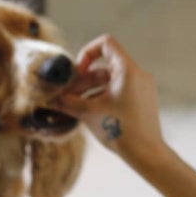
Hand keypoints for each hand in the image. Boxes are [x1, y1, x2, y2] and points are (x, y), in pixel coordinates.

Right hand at [58, 34, 166, 167]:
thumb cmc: (119, 129)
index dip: (87, 53)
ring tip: (72, 105)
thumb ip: (67, 102)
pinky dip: (100, 96)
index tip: (77, 72)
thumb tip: (49, 99)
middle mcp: (137, 75)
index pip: (106, 44)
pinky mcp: (140, 99)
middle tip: (65, 94)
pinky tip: (87, 112)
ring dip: (88, 90)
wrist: (145, 152)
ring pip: (108, 80)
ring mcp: (140, 87)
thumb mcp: (88, 113)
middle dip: (82, 80)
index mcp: (127, 71)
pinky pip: (117, 90)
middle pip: (103, 66)